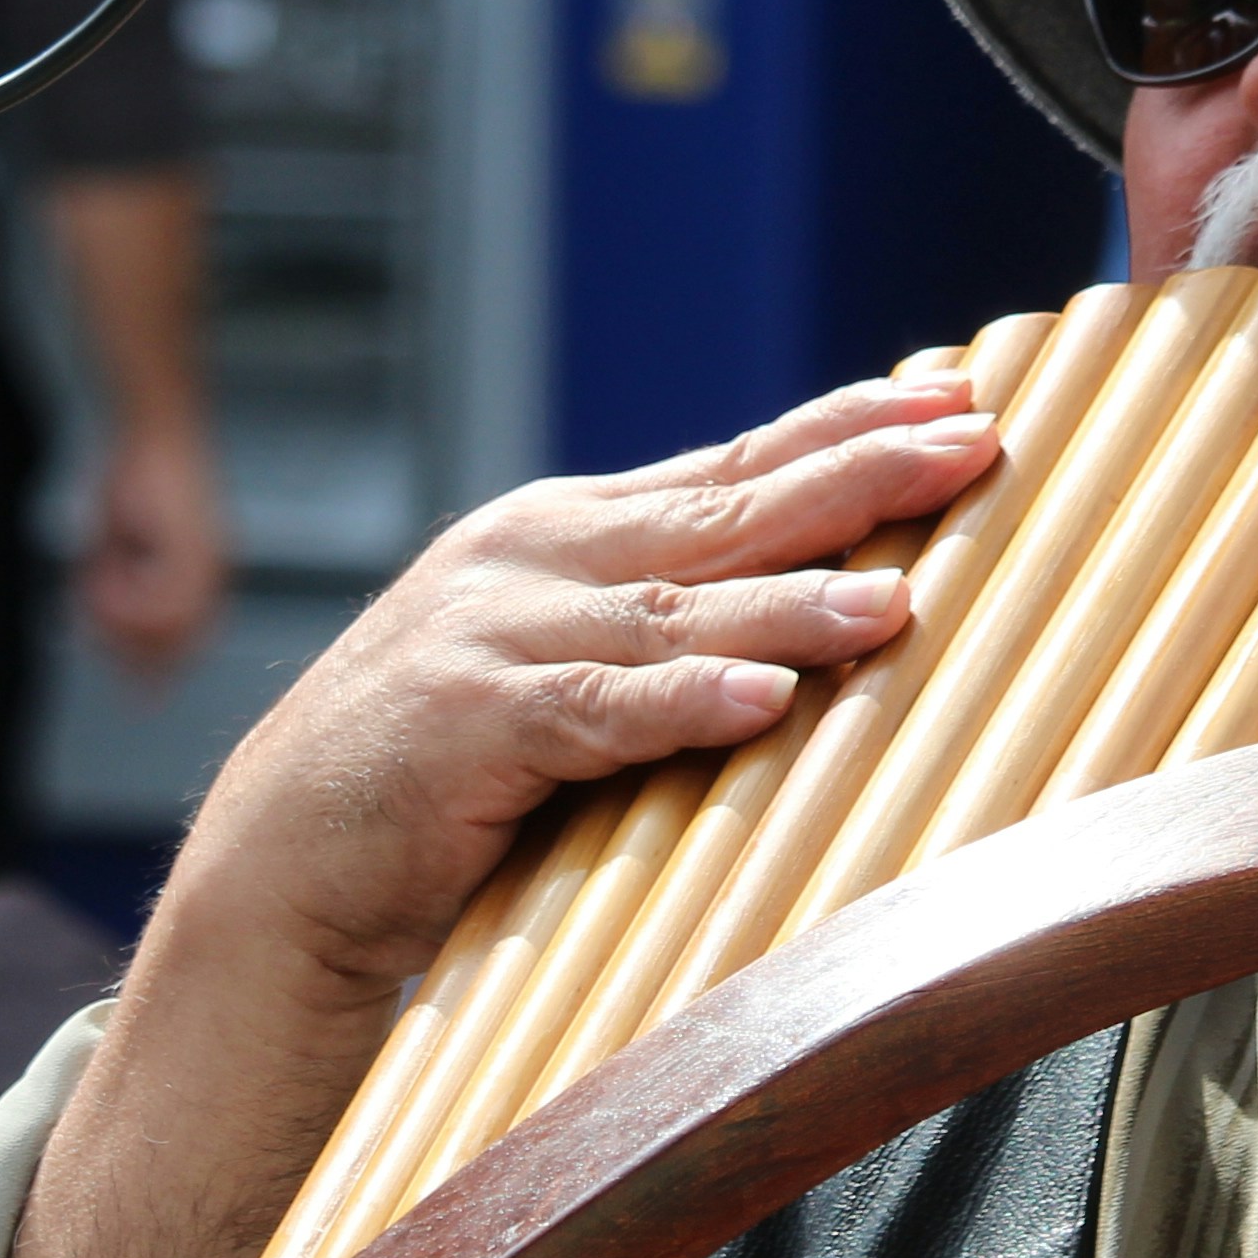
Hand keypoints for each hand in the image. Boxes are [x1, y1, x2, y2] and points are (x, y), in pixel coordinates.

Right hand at [0, 373, 996, 1257]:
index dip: (844, 429)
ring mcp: (494, 635)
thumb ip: (665, 622)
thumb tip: (826, 598)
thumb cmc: (451, 773)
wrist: (288, 858)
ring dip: (791, 604)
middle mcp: (534, 559)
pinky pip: (597, 712)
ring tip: (897, 600)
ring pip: (674, 610)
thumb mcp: (568, 666)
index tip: (957, 399)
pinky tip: (762, 697)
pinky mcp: (467, 724)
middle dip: (854, 477)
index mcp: (567, 531)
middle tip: (969, 448)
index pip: (731, 465)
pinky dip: (681, 701)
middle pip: (724, 510)